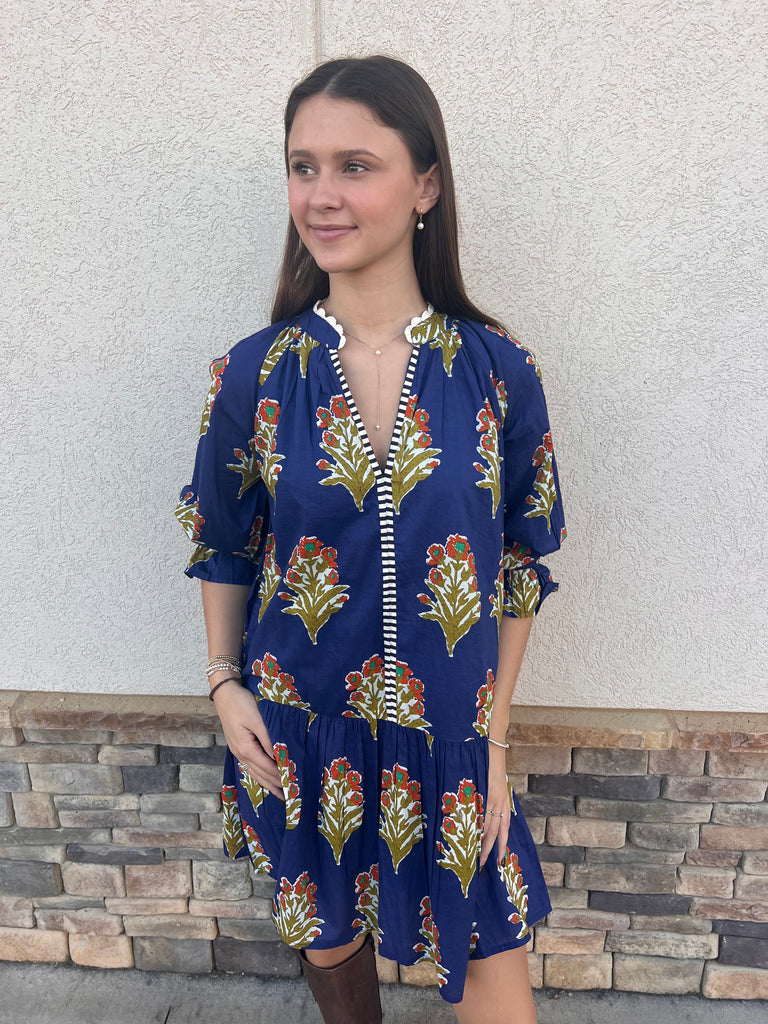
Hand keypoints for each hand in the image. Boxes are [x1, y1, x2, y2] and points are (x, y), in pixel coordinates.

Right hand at [212, 683, 283, 800]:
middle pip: (261, 774)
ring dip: (268, 784)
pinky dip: (260, 776)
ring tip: (280, 795)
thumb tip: (277, 756)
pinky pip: (250, 767)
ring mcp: (237, 751)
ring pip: (254, 773)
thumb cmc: (242, 703)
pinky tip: (265, 780)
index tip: (294, 785)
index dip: (280, 777)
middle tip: (291, 797)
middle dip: (276, 785)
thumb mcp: (257, 719)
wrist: (225, 693)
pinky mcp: (238, 747)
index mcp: (246, 748)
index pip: (267, 768)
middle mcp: (240, 754)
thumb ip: (267, 739)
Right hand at [480, 745, 510, 868]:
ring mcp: (494, 796)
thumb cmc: (488, 764)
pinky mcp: (486, 790)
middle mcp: (501, 801)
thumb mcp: (492, 783)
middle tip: (485, 866)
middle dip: (491, 850)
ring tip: (478, 857)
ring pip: (490, 826)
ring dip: (484, 843)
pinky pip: (482, 812)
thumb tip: (480, 812)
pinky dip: (479, 826)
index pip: (504, 828)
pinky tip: (474, 837)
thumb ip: (488, 798)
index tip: (499, 861)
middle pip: (498, 832)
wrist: (491, 744)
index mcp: (504, 800)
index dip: (502, 845)